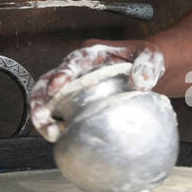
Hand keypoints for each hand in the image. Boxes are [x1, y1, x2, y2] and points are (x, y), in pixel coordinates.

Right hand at [28, 40, 165, 141]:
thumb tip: (140, 82)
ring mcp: (74, 86)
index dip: (62, 73)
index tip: (56, 86)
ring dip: (43, 114)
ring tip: (48, 132)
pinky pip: (61, 113)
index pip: (74, 61)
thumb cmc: (145, 59)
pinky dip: (56, 124)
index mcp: (93, 54)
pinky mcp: (76, 102)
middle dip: (40, 97)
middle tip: (41, 116)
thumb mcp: (150, 56)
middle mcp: (77, 69)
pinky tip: (58, 138)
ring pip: (48, 98)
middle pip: (49, 80)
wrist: (146, 72)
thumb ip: (147, 66)